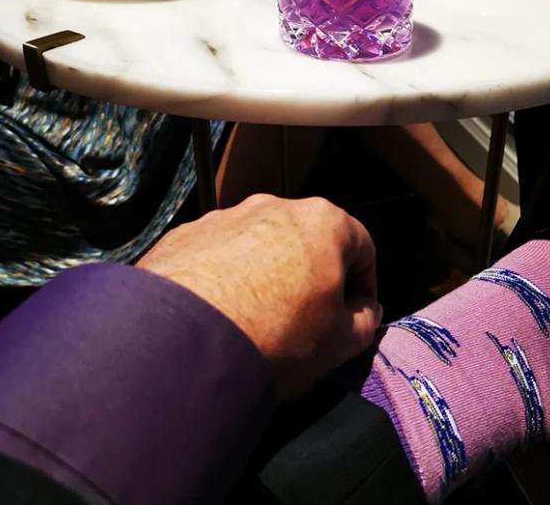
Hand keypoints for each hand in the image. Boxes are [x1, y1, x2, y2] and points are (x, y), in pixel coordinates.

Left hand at [137, 195, 381, 399]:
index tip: (356, 316)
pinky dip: (226, 277)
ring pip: (262, 244)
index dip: (365, 285)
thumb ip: (366, 321)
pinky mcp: (185, 234)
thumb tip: (364, 309)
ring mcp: (226, 216)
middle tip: (308, 319)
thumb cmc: (278, 336)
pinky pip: (219, 254)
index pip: (363, 246)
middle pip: (309, 240)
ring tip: (257, 319)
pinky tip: (219, 315)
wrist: (183, 343)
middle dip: (314, 276)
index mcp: (323, 221)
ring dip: (269, 274)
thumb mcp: (340, 343)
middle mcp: (275, 206)